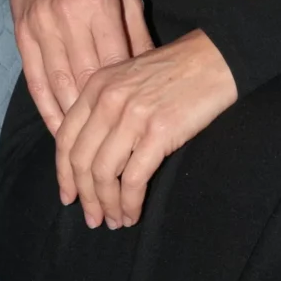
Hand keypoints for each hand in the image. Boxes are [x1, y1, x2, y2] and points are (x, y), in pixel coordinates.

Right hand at [7, 0, 152, 134]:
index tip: (135, 119)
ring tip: (89, 148)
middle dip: (99, 116)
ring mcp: (41, 29)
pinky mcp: (22, 37)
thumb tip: (152, 72)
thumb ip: (137, 31)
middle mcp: (67, 19)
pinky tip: (59, 130)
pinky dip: (47, 109)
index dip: (124, 95)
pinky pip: (35, 81)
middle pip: (85, 79)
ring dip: (72, 120)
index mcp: (98, 5)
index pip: (114, 62)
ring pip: (58, 85)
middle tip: (115, 144)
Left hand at [55, 28, 237, 228]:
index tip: (69, 197)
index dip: (64, 174)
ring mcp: (131, 116)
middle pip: (81, 160)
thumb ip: (106, 106)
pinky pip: (134, 178)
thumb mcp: (129, 78)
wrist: (215, 58)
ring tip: (115, 221)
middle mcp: (107, 100)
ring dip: (107, 204)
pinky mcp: (158, 132)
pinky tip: (133, 213)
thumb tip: (95, 153)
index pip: (65, 138)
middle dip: (84, 197)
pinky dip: (130, 202)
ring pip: (104, 174)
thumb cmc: (177, 70)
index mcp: (96, 87)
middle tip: (93, 219)